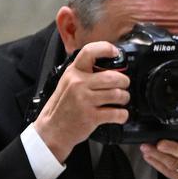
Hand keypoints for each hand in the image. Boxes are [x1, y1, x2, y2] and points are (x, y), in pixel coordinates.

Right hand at [34, 41, 129, 162]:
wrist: (53, 129)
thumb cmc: (63, 106)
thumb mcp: (68, 83)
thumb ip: (85, 74)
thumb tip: (110, 66)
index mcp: (73, 72)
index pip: (89, 52)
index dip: (106, 49)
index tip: (116, 53)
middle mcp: (78, 84)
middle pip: (113, 77)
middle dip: (124, 82)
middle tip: (123, 86)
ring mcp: (85, 100)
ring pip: (117, 94)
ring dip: (124, 98)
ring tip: (121, 100)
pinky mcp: (91, 116)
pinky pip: (117, 113)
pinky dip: (122, 115)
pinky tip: (119, 114)